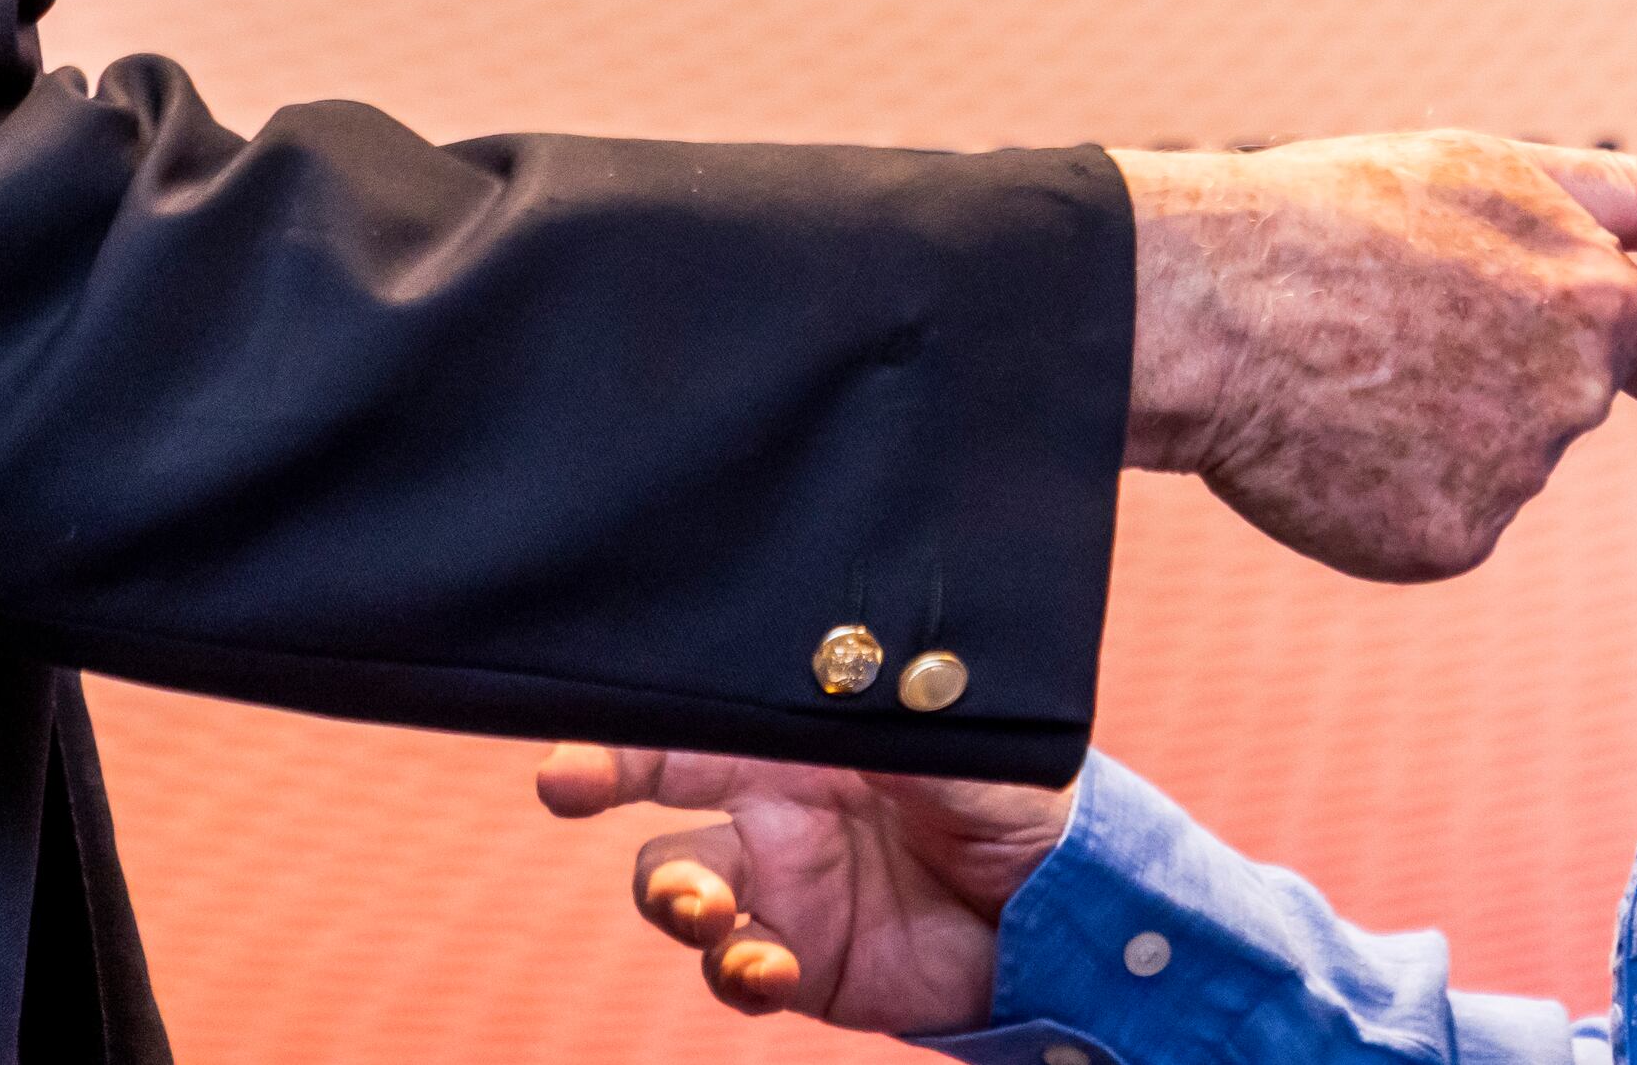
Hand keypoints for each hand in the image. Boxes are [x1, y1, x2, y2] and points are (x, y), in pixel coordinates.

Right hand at [537, 744, 1069, 1031]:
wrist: (1064, 911)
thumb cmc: (1017, 797)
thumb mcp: (960, 740)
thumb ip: (890, 714)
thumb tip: (839, 665)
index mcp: (802, 735)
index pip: (702, 711)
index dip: (630, 713)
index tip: (577, 721)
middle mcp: (773, 803)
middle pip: (656, 788)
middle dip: (600, 777)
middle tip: (572, 786)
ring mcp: (779, 885)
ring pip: (678, 886)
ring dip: (675, 898)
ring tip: (707, 911)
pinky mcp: (798, 961)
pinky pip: (734, 969)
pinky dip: (736, 971)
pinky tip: (767, 967)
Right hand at [1114, 133, 1636, 580]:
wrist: (1210, 304)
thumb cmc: (1340, 214)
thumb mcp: (1491, 171)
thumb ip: (1632, 194)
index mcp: (1597, 299)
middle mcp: (1575, 399)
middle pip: (1550, 407)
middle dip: (1483, 375)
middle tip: (1380, 324)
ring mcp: (1512, 479)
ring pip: (1483, 465)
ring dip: (1425, 430)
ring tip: (1340, 368)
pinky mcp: (1446, 544)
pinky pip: (1430, 524)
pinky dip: (1382, 492)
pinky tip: (1328, 439)